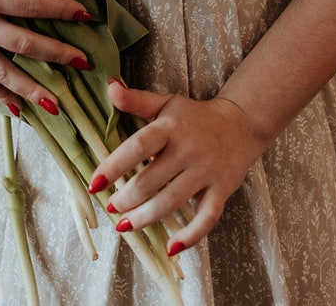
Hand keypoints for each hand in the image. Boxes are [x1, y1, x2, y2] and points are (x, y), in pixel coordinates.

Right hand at [0, 0, 92, 113]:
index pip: (29, 4)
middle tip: (84, 63)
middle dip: (56, 54)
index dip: (59, 8)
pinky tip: (21, 111)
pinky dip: (2, 97)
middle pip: (22, 44)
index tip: (86, 14)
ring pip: (2, 74)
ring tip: (58, 105)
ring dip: (31, 89)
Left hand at [89, 81, 265, 253]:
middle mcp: (188, 149)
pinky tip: (171, 247)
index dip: (114, 166)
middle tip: (113, 208)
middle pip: (151, 180)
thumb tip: (109, 86)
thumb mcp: (165, 104)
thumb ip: (136, 100)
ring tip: (126, 225)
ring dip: (145, 218)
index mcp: (170, 127)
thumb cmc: (194, 116)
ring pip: (171, 202)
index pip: (138, 146)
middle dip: (127, 199)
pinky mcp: (222, 190)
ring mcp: (206, 171)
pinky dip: (190, 236)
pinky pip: (206, 218)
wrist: (240, 123)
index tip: (94, 184)